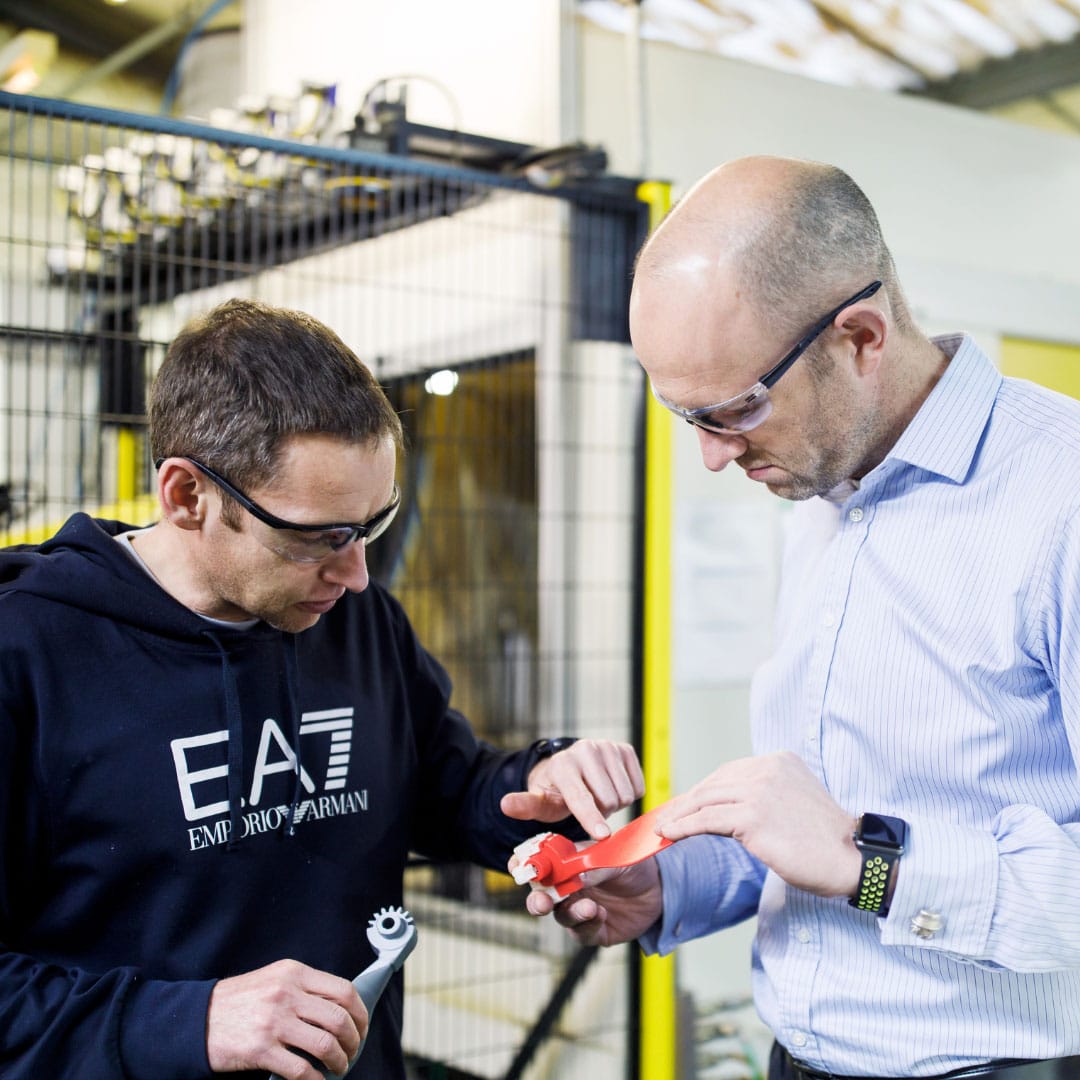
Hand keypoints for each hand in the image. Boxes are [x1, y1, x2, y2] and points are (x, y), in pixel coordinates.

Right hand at [206, 958, 367, 1077]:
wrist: (198, 1018)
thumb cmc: (241, 1000)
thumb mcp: (276, 979)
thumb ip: (306, 988)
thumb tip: (342, 1008)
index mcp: (294, 973)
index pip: (343, 991)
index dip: (360, 1013)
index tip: (362, 1028)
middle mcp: (286, 994)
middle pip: (339, 1019)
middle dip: (353, 1041)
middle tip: (352, 1052)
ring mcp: (274, 1022)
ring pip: (325, 1045)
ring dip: (339, 1061)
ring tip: (338, 1068)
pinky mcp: (260, 1050)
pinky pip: (301, 1070)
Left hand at [500, 739, 644, 839]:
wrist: (572, 766)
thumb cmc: (556, 790)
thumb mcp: (540, 801)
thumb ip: (525, 805)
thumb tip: (505, 805)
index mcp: (563, 764)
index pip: (580, 797)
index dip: (591, 817)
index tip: (603, 835)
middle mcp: (585, 750)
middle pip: (609, 800)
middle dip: (602, 812)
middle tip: (590, 806)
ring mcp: (607, 746)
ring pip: (626, 794)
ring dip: (616, 803)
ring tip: (600, 796)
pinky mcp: (624, 748)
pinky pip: (638, 785)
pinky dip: (629, 793)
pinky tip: (613, 786)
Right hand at [522, 853, 663, 947]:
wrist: (661, 888)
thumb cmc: (633, 865)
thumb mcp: (615, 858)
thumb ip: (592, 867)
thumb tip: (573, 875)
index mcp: (568, 863)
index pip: (539, 863)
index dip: (525, 865)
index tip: (518, 867)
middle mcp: (569, 887)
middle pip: (541, 896)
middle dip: (537, 900)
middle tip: (542, 901)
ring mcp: (580, 909)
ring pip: (561, 916)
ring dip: (570, 913)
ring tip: (589, 907)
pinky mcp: (594, 931)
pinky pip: (582, 933)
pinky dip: (588, 924)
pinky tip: (601, 915)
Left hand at [655, 750, 860, 897]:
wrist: (850, 858)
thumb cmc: (824, 840)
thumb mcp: (793, 800)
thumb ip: (763, 794)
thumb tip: (724, 808)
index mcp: (779, 760)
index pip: (729, 773)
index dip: (703, 790)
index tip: (684, 804)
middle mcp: (768, 768)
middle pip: (714, 783)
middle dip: (686, 801)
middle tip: (666, 816)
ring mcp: (760, 790)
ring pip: (706, 800)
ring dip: (679, 815)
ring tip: (663, 828)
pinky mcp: (753, 816)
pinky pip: (706, 820)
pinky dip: (683, 827)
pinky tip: (669, 835)